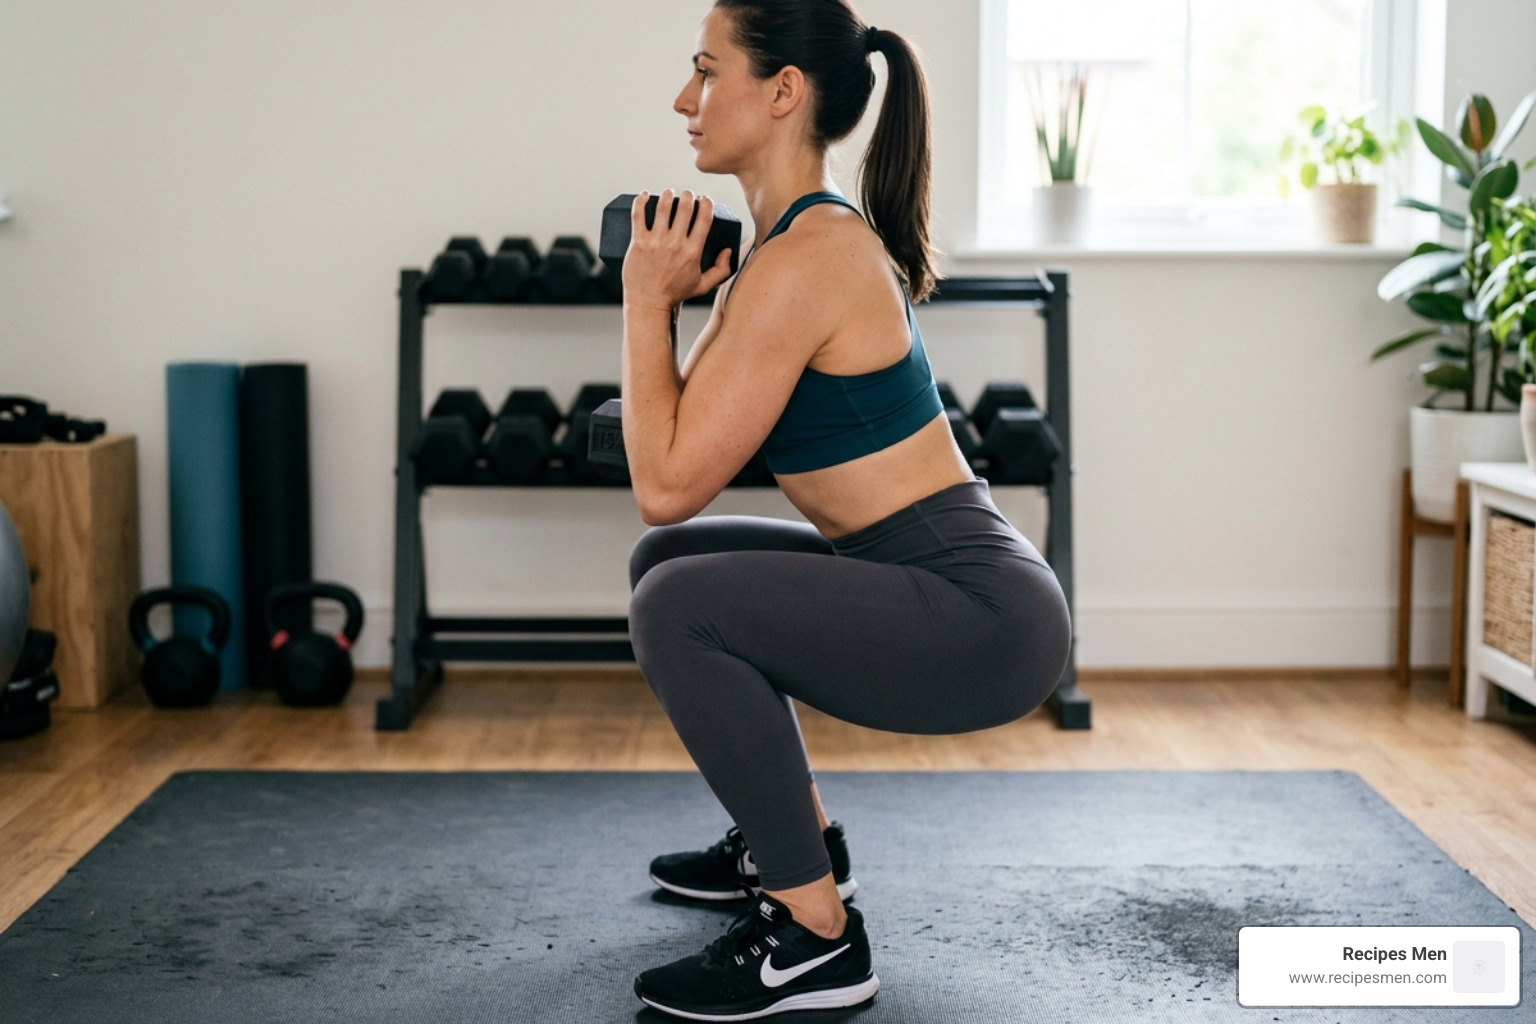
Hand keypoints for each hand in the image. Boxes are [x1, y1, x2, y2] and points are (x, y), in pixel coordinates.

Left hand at [622, 189, 734, 310]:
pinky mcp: (638, 242)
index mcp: (693, 252)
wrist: (648, 303)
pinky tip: (645, 194)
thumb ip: (721, 270)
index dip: (706, 203)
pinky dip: (641, 200)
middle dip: (688, 195)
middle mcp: (675, 244)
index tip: (704, 199)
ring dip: (668, 194)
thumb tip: (728, 251)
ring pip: (663, 207)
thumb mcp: (703, 286)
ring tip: (669, 192)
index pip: (704, 218)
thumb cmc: (675, 294)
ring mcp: (655, 242)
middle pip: (685, 207)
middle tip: (686, 194)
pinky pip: (638, 214)